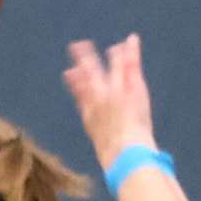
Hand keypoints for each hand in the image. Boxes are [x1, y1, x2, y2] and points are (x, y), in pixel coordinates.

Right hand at [63, 35, 154, 166]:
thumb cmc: (116, 160)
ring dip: (108, 54)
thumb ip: (106, 151)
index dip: (75, 84)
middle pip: (89, 77)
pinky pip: (130, 67)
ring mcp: (113, 92)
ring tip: (109, 42)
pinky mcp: (130, 88)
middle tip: (76, 46)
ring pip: (109, 68)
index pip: (81, 97)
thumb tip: (109, 159)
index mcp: (91, 117)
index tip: (69, 74)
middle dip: (83, 61)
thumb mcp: (104, 153)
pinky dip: (131, 53)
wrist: (124, 154)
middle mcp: (98, 101)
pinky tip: (132, 40)